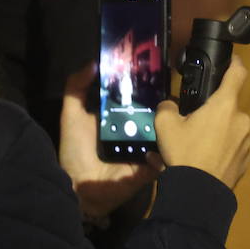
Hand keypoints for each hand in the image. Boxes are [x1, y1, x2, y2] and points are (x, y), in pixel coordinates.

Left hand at [59, 64, 161, 218]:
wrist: (78, 186)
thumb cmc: (75, 149)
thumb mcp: (71, 114)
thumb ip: (77, 87)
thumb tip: (94, 62)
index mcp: (117, 120)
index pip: (135, 100)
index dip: (144, 87)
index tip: (155, 72)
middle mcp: (133, 133)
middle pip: (153, 116)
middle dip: (162, 105)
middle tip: (172, 92)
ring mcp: (143, 151)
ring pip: (163, 135)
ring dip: (169, 127)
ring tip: (178, 114)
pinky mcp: (149, 168)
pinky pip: (164, 158)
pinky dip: (166, 152)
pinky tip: (166, 142)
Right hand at [154, 58, 249, 189]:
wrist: (199, 194)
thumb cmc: (184, 153)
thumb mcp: (165, 126)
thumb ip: (167, 107)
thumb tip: (170, 105)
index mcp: (225, 105)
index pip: (238, 73)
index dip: (234, 62)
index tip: (230, 60)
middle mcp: (241, 120)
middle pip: (226, 107)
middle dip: (211, 113)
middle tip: (192, 124)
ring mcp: (246, 142)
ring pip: (229, 129)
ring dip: (215, 133)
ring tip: (194, 148)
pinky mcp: (246, 161)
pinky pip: (231, 149)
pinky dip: (219, 151)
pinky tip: (202, 162)